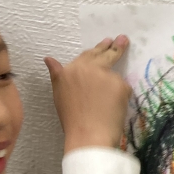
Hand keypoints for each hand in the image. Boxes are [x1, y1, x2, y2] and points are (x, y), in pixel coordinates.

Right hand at [44, 36, 132, 153]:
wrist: (89, 134)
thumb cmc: (72, 120)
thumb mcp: (59, 94)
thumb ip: (57, 74)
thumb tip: (49, 59)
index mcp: (69, 70)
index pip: (86, 56)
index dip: (96, 50)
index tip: (105, 42)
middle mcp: (87, 68)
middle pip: (103, 55)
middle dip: (113, 47)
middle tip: (122, 39)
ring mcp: (105, 75)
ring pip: (114, 75)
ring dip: (116, 80)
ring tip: (120, 84)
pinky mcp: (121, 84)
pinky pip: (124, 88)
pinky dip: (122, 96)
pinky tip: (116, 106)